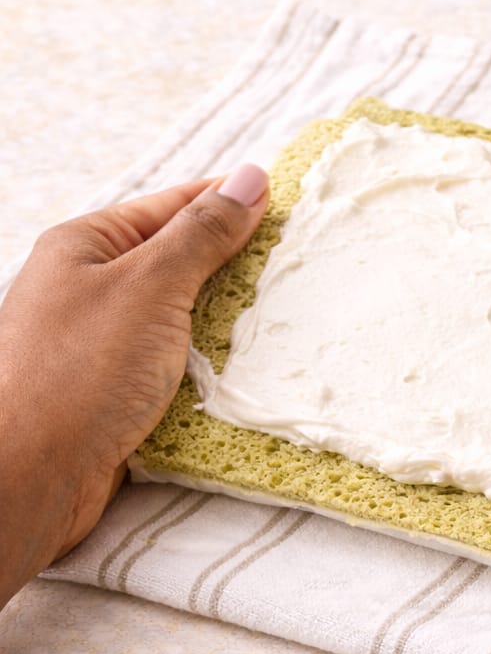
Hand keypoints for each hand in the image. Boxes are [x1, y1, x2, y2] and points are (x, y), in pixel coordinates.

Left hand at [0, 165, 268, 605]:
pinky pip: (176, 365)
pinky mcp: (115, 392)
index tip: (290, 207)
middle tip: (296, 268)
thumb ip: (203, 234)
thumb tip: (250, 179)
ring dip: (226, 324)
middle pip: (179, 261)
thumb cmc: (79, 373)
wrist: (30, 475)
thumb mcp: (151, 286)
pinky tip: (242, 374)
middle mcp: (88, 288)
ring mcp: (102, 342)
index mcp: (86, 245)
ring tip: (279, 323)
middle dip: (236, 268)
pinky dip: (210, 367)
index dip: (231, 204)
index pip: (173, 206)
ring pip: (182, 318)